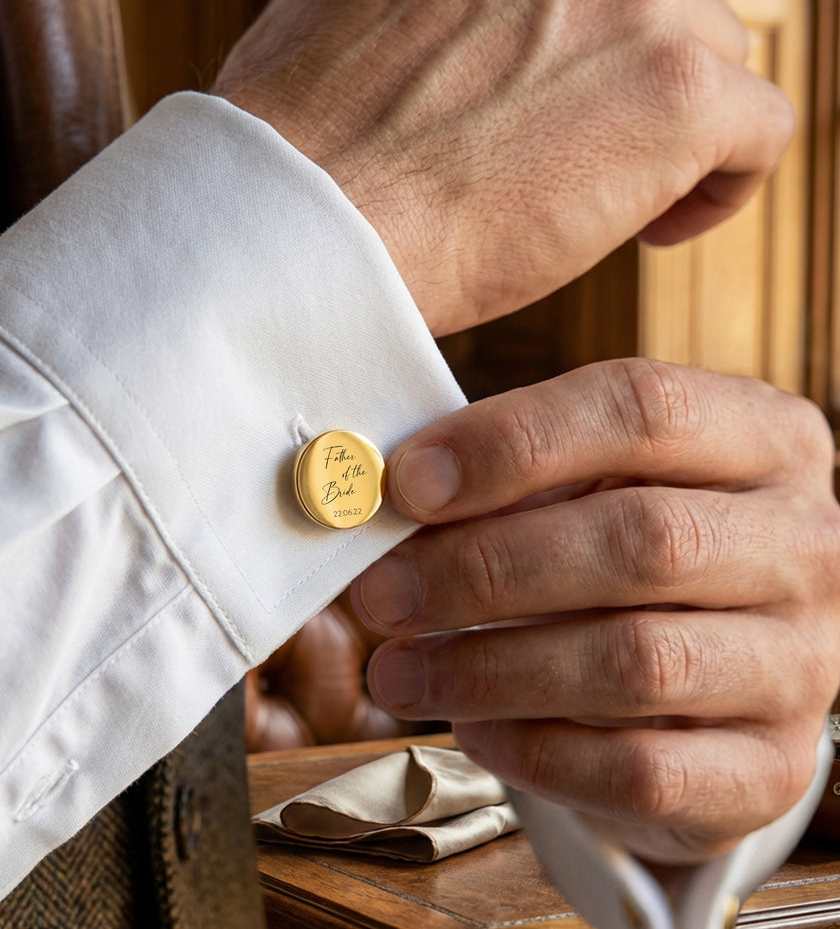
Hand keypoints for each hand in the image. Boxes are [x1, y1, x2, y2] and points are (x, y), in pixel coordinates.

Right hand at [213, 0, 791, 336]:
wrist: (307, 221)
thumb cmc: (310, 141)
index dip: (592, 21)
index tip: (569, 80)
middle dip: (628, 75)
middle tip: (575, 151)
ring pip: (710, 60)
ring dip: (667, 132)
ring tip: (601, 199)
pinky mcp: (678, 92)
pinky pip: (757, 129)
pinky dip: (722, 183)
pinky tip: (657, 227)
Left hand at [350, 359, 839, 863]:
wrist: (717, 661)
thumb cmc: (629, 545)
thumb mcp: (593, 480)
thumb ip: (511, 475)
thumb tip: (391, 497)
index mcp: (760, 438)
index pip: (640, 409)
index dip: (510, 444)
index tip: (405, 485)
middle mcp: (803, 542)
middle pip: (639, 540)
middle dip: (482, 570)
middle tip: (381, 594)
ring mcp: (802, 660)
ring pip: (638, 662)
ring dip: (490, 669)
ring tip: (398, 671)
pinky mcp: (771, 766)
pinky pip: (645, 770)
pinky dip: (539, 752)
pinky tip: (473, 729)